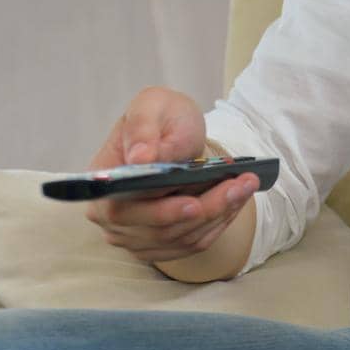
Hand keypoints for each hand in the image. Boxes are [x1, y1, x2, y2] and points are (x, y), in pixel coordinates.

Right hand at [85, 86, 259, 264]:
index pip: (125, 208)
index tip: (194, 204)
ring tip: (246, 187)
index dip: (161, 212)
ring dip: (218, 214)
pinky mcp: (158, 243)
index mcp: (103, 181)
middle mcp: (111, 216)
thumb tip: (140, 158)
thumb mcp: (151, 105)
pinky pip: (191, 243)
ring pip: (181, 238)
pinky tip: (236, 201)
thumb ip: (143, 128)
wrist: (170, 130)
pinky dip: (217, 223)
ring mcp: (133, 234)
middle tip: (241, 186)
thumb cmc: (159, 116)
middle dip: (206, 209)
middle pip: (159, 229)